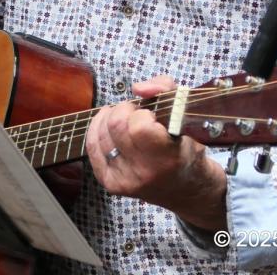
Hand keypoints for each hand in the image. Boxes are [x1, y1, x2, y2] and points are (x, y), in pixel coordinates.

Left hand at [86, 75, 226, 230]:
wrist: (184, 187)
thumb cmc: (184, 146)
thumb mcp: (185, 113)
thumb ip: (165, 89)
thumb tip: (138, 88)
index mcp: (168, 158)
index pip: (139, 126)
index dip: (143, 114)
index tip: (152, 117)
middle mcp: (144, 173)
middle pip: (115, 125)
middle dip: (124, 111)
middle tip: (136, 114)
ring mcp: (125, 181)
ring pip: (100, 133)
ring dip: (110, 119)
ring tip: (125, 122)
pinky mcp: (110, 183)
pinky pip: (91, 146)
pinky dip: (97, 130)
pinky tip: (108, 127)